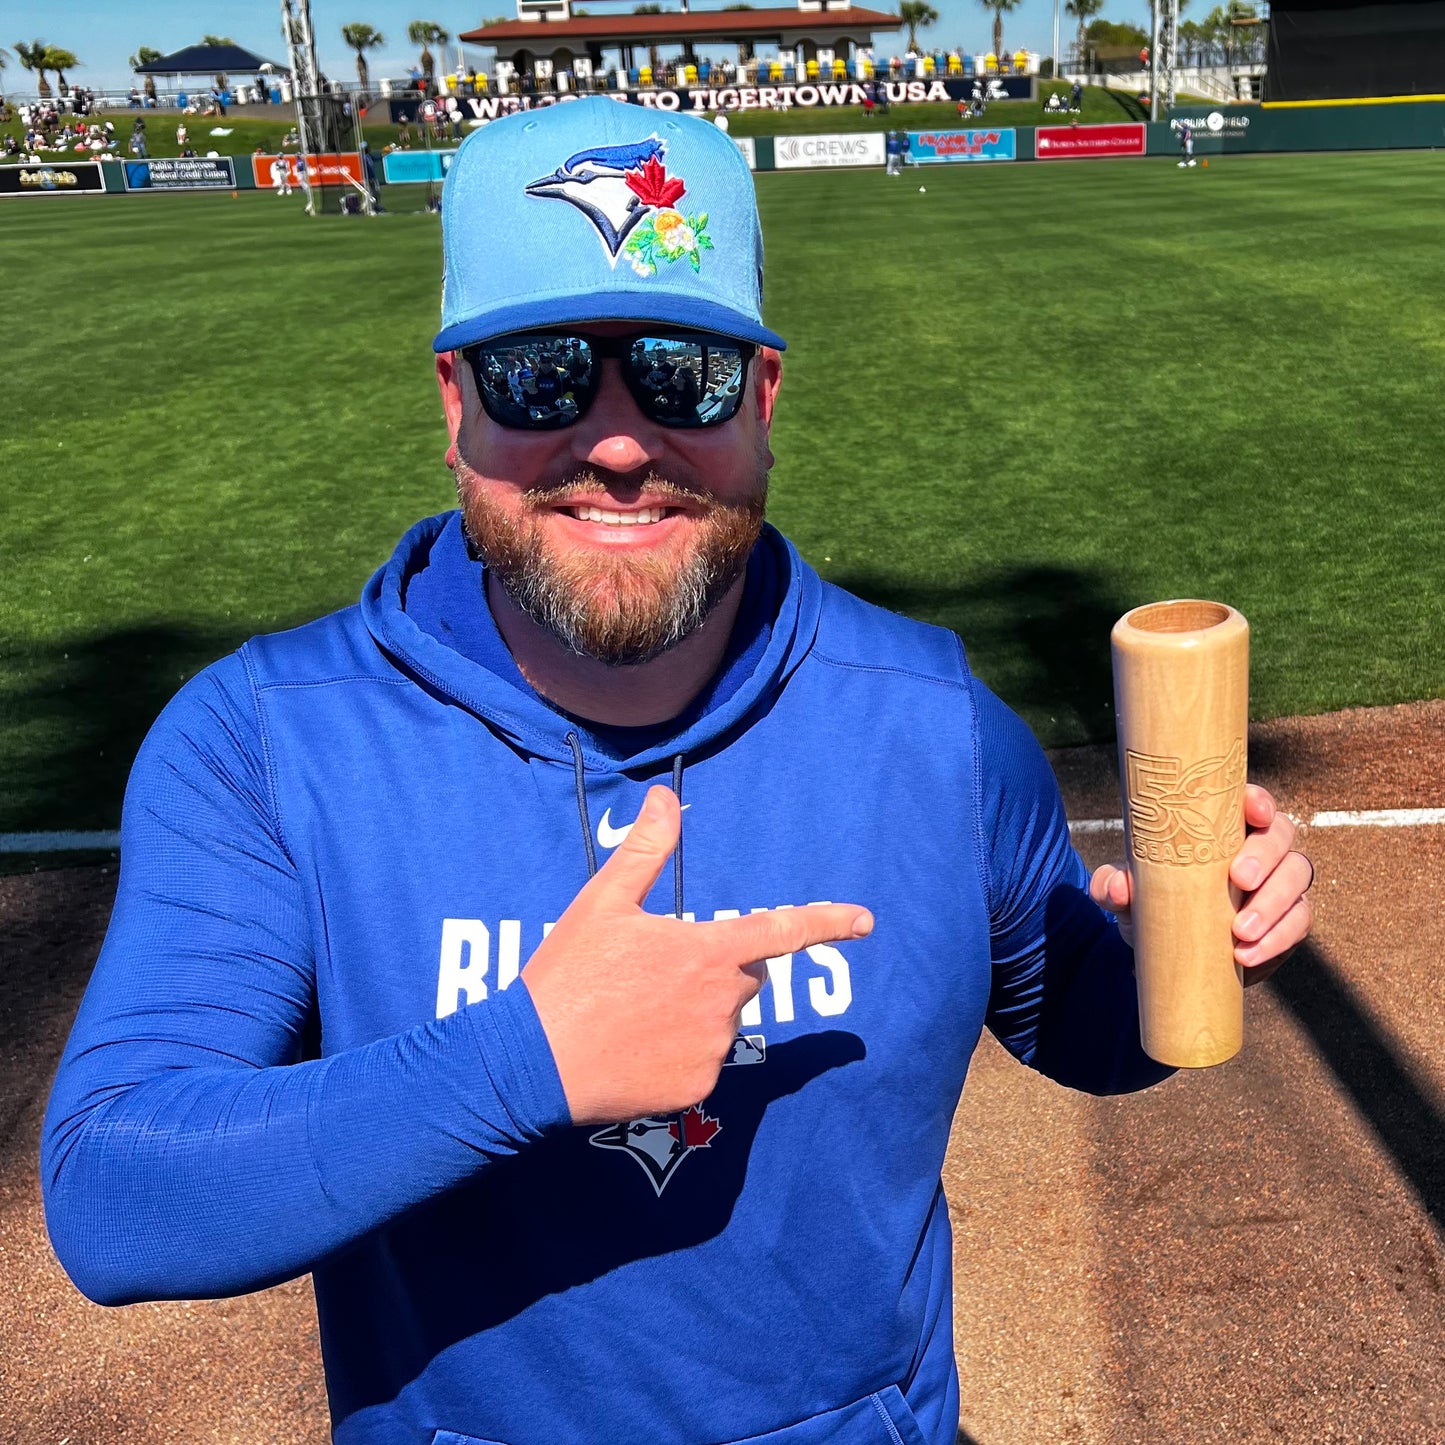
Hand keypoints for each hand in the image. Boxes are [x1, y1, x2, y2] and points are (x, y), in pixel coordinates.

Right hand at [522, 786, 873, 1125]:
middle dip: (713, 969)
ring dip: (693, 1011)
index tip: (865, 919)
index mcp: (706, 952)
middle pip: (742, 976)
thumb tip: (665, 798)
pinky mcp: (694, 1089)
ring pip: (721, 1020)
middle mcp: (721, 1003)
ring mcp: (710, 1050)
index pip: (780, 930)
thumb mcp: (601, 904)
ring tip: (631, 1012)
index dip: (826, 921)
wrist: (531, 1063)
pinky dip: (676, 1053)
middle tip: (651, 973)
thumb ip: (645, 851)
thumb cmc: (567, 976)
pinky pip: (701, 1062)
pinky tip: (632, 1048)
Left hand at [1089, 783, 1312, 985]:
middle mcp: (1260, 847)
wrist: (1168, 952)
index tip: (1253, 812)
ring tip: (1240, 931)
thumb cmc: (1151, 902)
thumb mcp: (1125, 894)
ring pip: (1297, 877)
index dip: (1258, 801)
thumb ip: (1113, 885)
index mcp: (1224, 826)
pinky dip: (1276, 939)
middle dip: (1265, 856)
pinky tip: (1246, 955)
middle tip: (1239, 879)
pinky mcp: (1289, 920)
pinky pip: (1298, 923)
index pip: (1250, 801)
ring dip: (1274, 903)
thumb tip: (1118, 886)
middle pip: (1281, 835)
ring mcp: (1280, 882)